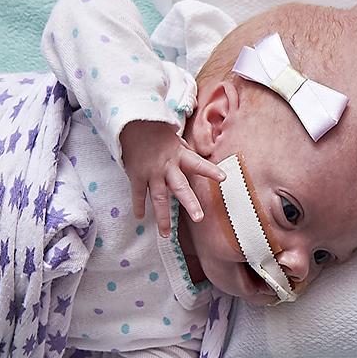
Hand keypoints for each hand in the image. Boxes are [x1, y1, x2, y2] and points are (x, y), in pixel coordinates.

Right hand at [119, 120, 223, 235]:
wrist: (133, 123)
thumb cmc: (158, 132)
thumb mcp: (176, 140)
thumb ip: (186, 154)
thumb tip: (199, 163)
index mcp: (180, 155)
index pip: (198, 163)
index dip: (210, 170)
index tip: (223, 178)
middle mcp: (168, 166)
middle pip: (180, 188)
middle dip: (190, 203)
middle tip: (199, 218)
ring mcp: (152, 173)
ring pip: (159, 198)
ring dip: (162, 217)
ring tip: (166, 234)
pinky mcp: (137, 175)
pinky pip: (138, 194)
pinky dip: (138, 205)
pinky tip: (139, 218)